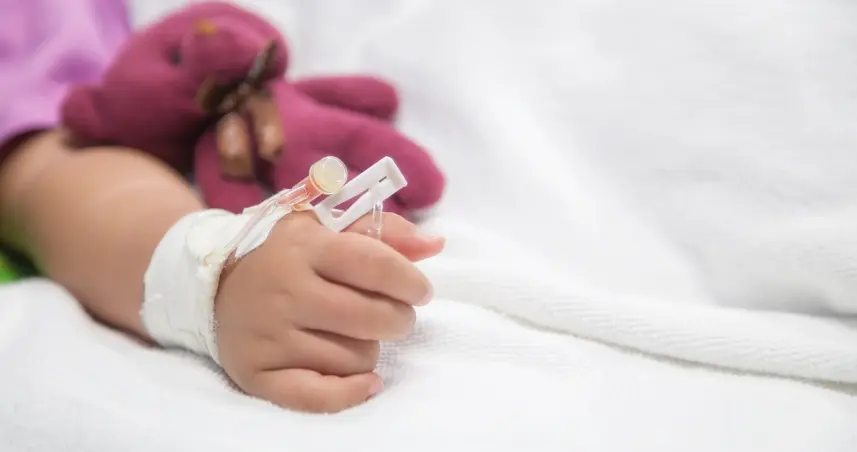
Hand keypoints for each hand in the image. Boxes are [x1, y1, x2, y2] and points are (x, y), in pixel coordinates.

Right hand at [214, 211, 443, 411]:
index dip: (410, 281)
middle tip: (393, 315)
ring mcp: (269, 335)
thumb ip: (384, 231)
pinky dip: (351, 392)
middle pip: (372, 317)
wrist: (212, 285)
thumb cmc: (284, 253)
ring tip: (353, 334)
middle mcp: (284, 291)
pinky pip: (319, 396)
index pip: (374, 265)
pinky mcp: (258, 372)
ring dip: (368, 349)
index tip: (420, 290)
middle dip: (398, 318)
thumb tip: (434, 245)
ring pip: (355, 357)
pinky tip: (367, 380)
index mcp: (304, 247)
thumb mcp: (326, 227)